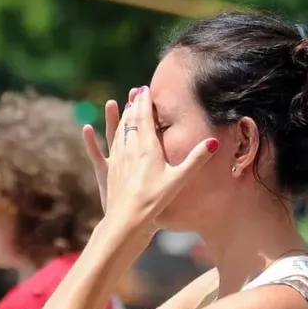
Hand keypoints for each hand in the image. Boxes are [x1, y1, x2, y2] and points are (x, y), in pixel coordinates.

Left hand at [81, 85, 218, 232]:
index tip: (145, 89)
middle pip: (131, 121)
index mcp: (147, 148)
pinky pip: (106, 147)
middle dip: (134, 105)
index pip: (145, 118)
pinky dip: (103, 135)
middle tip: (136, 92)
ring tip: (125, 106)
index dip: (145, 102)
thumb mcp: (179, 179)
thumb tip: (213, 142)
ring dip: (122, 117)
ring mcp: (118, 159)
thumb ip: (196, 159)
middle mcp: (130, 149)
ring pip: (119, 131)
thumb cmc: (155, 200)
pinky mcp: (110, 170)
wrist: (127, 219)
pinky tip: (94, 129)